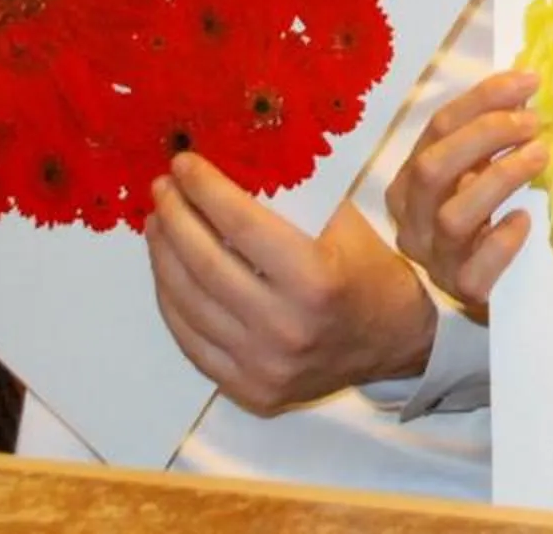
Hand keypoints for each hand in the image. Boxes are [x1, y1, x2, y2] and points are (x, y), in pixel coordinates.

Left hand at [144, 154, 438, 414]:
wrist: (395, 342)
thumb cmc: (369, 270)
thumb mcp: (344, 223)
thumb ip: (292, 197)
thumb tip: (233, 163)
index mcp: (315, 279)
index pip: (242, 225)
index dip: (206, 190)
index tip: (183, 163)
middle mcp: (285, 327)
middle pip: (206, 264)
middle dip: (176, 218)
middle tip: (162, 188)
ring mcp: (263, 365)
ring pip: (189, 304)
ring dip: (164, 257)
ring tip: (158, 224)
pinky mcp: (247, 389)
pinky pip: (191, 342)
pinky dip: (171, 302)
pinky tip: (167, 271)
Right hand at [387, 67, 546, 320]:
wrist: (470, 295)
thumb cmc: (477, 222)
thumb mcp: (471, 177)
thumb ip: (486, 142)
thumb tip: (526, 91)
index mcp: (411, 182)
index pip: (438, 128)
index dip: (483, 99)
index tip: (528, 82)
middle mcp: (414, 219)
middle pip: (433, 168)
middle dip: (485, 134)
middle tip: (533, 122)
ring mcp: (435, 258)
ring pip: (454, 216)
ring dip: (500, 178)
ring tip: (540, 156)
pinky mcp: (463, 291)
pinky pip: (476, 268)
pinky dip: (501, 240)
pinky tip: (524, 220)